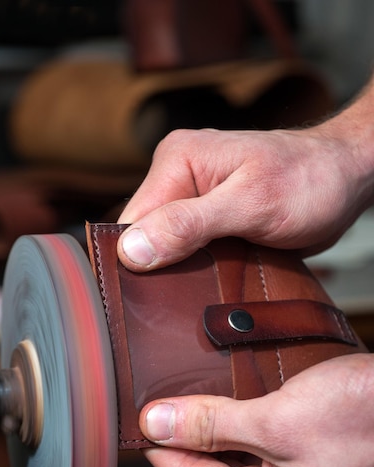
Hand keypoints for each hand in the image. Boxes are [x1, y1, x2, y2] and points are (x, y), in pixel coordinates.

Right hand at [117, 125, 370, 270]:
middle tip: (184, 295)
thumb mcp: (250, 204)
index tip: (152, 294)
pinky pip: (189, 250)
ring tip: (200, 289)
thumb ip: (189, 225)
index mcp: (177, 160)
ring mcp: (194, 197)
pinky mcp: (210, 217)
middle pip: (145, 237)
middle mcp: (179, 176)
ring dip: (181, 272)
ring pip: (166, 247)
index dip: (136, 261)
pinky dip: (198, 269)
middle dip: (160, 269)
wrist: (347, 177)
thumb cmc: (310, 180)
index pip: (131, 222)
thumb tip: (131, 250)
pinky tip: (211, 281)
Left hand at [138, 354, 373, 466]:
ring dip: (211, 428)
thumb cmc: (359, 417)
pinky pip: (259, 444)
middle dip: (186, 440)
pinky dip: (237, 422)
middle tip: (156, 408)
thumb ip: (211, 424)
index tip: (139, 424)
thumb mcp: (273, 420)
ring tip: (184, 402)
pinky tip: (225, 401)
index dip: (164, 454)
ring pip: (236, 457)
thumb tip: (156, 424)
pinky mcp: (310, 456)